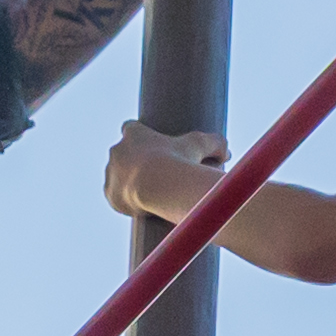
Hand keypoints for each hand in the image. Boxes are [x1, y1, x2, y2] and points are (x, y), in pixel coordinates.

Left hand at [104, 119, 228, 224]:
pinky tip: (137, 206)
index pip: (131, 128)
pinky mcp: (109, 193)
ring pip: (117, 176)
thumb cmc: (180, 161)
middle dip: (134, 162)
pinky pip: (114, 196)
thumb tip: (226, 152)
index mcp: (133, 133)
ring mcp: (111, 172)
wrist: (160, 186)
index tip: (153, 148)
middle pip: (122, 153)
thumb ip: (216, 143)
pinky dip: (124, 200)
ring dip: (128, 182)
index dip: (141, 138)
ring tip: (147, 192)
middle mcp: (117, 150)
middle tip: (155, 175)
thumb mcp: (202, 146)